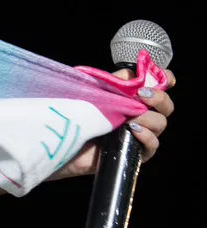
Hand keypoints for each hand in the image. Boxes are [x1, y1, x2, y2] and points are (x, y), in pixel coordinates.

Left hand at [54, 68, 175, 179]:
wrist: (60, 140)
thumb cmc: (73, 114)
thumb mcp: (93, 91)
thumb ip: (114, 81)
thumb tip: (132, 74)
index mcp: (130, 98)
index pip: (157, 87)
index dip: (166, 80)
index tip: (165, 79)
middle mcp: (137, 115)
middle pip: (165, 106)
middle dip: (159, 98)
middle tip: (143, 96)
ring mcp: (137, 135)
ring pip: (160, 124)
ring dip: (149, 118)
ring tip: (130, 118)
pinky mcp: (133, 153)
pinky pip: (152, 145)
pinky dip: (146, 136)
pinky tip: (132, 130)